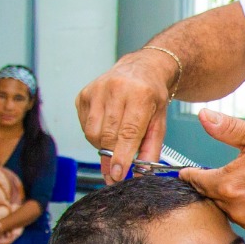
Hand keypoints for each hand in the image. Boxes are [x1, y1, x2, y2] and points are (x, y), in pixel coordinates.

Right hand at [75, 51, 175, 182]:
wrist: (142, 68)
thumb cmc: (152, 97)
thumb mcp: (160, 122)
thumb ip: (150, 150)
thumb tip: (140, 175)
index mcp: (140, 94)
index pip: (127, 133)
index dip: (121, 157)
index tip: (117, 175)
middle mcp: (116, 88)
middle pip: (107, 135)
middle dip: (111, 156)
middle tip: (116, 167)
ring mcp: (97, 90)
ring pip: (92, 133)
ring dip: (102, 145)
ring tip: (115, 139)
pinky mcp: (84, 94)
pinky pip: (84, 125)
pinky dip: (94, 133)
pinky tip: (107, 126)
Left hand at [179, 110, 244, 236]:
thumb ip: (227, 128)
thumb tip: (203, 116)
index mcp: (229, 183)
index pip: (197, 181)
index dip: (190, 174)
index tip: (185, 173)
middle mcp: (236, 207)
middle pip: (211, 196)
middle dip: (213, 185)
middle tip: (224, 173)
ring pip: (227, 209)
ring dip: (230, 198)